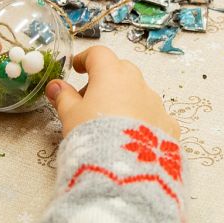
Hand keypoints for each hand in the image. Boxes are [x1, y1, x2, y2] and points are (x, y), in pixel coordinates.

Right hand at [45, 46, 178, 139]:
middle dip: (106, 79)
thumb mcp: (70, 115)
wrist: (124, 168)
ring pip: (139, 92)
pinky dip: (142, 119)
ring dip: (125, 99)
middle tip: (90, 99)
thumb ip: (63, 97)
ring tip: (110, 122)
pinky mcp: (168, 124)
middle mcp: (137, 83)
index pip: (98, 54)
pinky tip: (132, 136)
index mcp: (111, 74)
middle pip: (121, 70)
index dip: (86, 59)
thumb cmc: (94, 135)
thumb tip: (55, 86)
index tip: (78, 68)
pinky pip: (153, 115)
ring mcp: (155, 103)